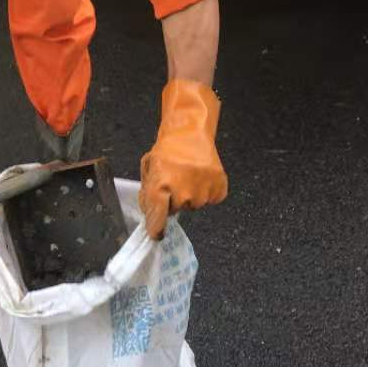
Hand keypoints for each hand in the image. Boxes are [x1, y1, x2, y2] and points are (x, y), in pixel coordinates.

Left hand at [139, 80, 227, 239]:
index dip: (156, 227)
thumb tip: (150, 213)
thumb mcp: (150, 168)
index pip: (158, 217)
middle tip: (174, 182)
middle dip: (173, 201)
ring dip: (190, 195)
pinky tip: (201, 177)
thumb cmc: (168, 149)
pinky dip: (207, 192)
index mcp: (162, 185)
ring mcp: (204, 190)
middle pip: (177, 210)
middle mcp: (184, 191)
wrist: (191, 132)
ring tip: (188, 176)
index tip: (156, 234)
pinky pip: (211, 200)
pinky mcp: (219, 187)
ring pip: (195, 205)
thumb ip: (148, 192)